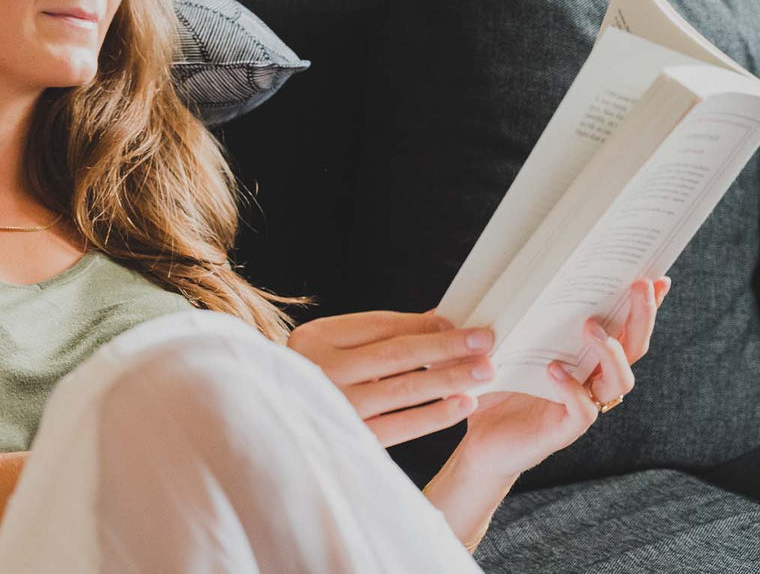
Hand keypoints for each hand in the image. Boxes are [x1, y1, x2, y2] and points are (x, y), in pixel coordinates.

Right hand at [286, 309, 496, 446]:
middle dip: (447, 346)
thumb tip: (436, 320)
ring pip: (405, 389)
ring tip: (484, 370)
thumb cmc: (311, 374)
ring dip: (450, 378)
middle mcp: (323, 370)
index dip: (423, 325)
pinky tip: (462, 404)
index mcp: (315, 339)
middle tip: (486, 340)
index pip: (380, 326)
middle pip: (397, 355)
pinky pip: (403, 426)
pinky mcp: (351, 438)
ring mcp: (337, 407)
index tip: (458, 323)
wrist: (274, 424)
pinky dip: (435, 415)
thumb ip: (376, 333)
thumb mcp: (330, 344)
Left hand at [456, 275, 671, 478]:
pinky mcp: (564, 430)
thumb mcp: (503, 346)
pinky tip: (554, 369)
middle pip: (633, 349)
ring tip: (589, 326)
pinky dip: (572, 389)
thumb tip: (518, 275)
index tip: (657, 279)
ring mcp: (582, 406)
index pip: (623, 330)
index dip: (644, 308)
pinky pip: (583, 410)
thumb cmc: (493, 389)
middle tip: (638, 286)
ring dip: (610, 352)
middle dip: (640, 317)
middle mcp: (592, 381)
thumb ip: (516, 318)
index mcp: (584, 358)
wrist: (479, 443)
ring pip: (619, 381)